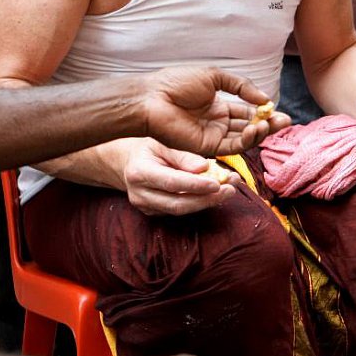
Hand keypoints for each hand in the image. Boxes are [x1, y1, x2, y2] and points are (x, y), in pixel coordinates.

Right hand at [123, 139, 239, 215]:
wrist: (125, 163)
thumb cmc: (146, 149)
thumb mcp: (161, 143)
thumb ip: (182, 156)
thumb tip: (205, 167)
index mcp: (139, 172)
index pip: (172, 182)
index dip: (196, 185)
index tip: (218, 183)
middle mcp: (140, 194)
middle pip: (178, 204)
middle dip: (207, 199)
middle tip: (231, 189)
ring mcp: (145, 207)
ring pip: (180, 210)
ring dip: (207, 202)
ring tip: (229, 190)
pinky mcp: (152, 213)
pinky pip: (178, 210)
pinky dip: (198, 203)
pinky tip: (215, 194)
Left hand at [140, 66, 289, 157]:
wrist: (152, 98)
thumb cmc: (176, 83)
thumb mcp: (213, 76)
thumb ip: (240, 86)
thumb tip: (264, 98)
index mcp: (217, 104)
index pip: (246, 110)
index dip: (263, 111)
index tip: (278, 110)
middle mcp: (217, 122)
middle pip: (249, 125)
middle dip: (268, 123)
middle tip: (286, 120)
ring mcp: (213, 135)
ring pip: (244, 138)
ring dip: (261, 132)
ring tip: (272, 123)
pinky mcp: (207, 147)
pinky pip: (233, 146)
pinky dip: (247, 139)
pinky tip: (255, 128)